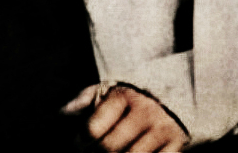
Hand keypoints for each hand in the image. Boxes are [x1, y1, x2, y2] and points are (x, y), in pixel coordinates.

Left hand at [62, 83, 188, 151]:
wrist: (174, 90)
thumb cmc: (130, 98)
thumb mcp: (108, 90)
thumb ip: (84, 100)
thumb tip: (61, 113)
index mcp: (124, 95)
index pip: (93, 130)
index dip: (80, 145)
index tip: (79, 147)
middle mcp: (144, 110)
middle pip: (109, 149)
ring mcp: (162, 129)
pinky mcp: (176, 143)